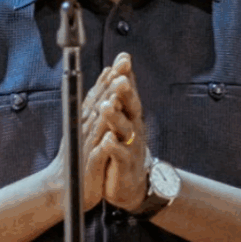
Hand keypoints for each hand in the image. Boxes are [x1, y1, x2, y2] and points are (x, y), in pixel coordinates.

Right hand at [49, 73, 111, 211]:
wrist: (61, 189)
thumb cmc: (76, 159)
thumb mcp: (85, 131)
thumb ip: (94, 109)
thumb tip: (105, 85)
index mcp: (86, 121)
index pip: (99, 95)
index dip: (111, 77)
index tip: (122, 60)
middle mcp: (85, 129)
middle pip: (100, 102)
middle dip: (113, 83)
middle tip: (123, 64)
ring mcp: (87, 146)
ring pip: (100, 122)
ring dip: (110, 105)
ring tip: (119, 89)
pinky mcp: (90, 165)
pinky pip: (99, 153)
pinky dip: (104, 144)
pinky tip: (110, 136)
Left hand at [90, 52, 150, 211]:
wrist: (129, 182)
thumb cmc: (121, 146)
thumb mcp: (120, 118)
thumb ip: (118, 94)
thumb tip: (115, 66)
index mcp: (129, 114)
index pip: (128, 91)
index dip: (126, 75)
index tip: (123, 58)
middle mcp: (133, 126)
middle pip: (131, 106)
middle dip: (126, 92)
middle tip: (120, 79)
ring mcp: (131, 145)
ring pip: (125, 129)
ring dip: (116, 117)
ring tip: (107, 105)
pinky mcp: (126, 165)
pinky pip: (121, 155)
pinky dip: (114, 147)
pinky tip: (107, 140)